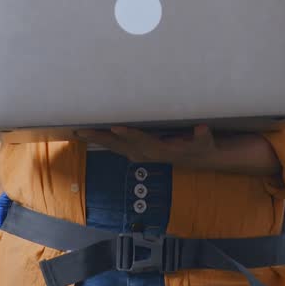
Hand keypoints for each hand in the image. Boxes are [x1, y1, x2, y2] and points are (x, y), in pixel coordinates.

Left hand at [76, 125, 217, 166]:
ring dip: (98, 140)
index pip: (142, 141)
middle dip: (102, 137)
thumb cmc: (200, 145)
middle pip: (121, 145)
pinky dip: (104, 140)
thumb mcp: (205, 141)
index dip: (129, 134)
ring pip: (116, 147)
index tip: (115, 127)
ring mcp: (141, 154)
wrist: (197, 158)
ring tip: (79, 131)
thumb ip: (203, 136)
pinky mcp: (138, 152)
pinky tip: (93, 134)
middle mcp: (146, 153)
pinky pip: (117, 146)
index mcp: (160, 150)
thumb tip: (202, 129)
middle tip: (83, 130)